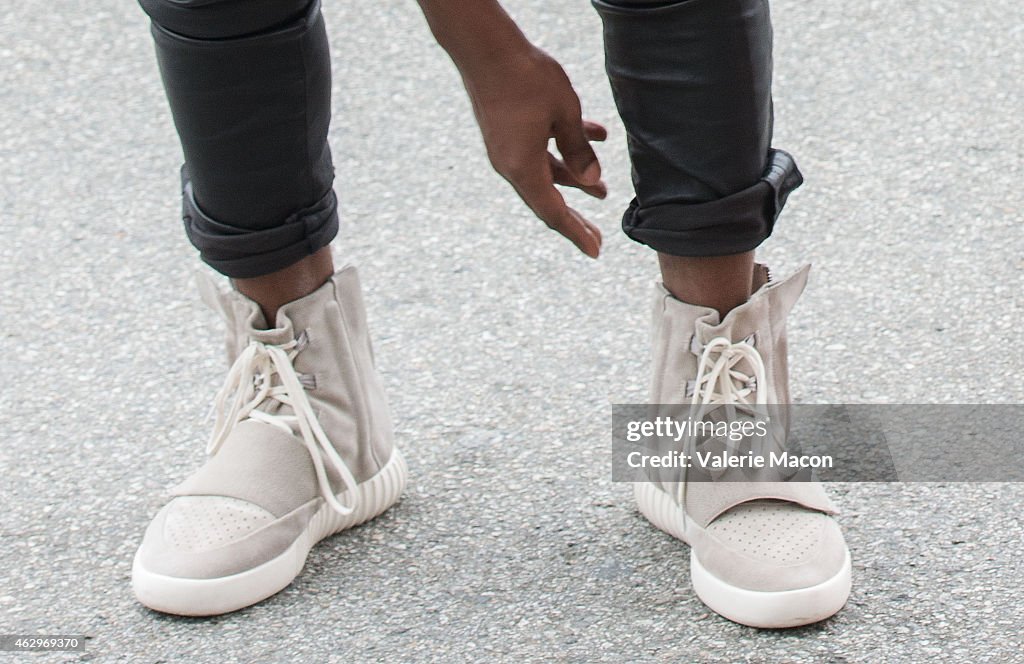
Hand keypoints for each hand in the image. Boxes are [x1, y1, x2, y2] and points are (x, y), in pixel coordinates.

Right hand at [462, 47, 606, 257]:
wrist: (486, 49)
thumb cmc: (526, 78)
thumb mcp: (564, 114)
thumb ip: (579, 151)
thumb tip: (592, 182)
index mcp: (523, 168)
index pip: (553, 212)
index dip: (576, 233)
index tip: (595, 251)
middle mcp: (511, 166)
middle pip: (548, 200)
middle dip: (575, 217)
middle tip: (597, 236)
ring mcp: (506, 150)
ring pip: (546, 173)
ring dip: (574, 180)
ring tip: (602, 191)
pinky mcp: (506, 134)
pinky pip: (539, 151)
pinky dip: (563, 151)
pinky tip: (593, 137)